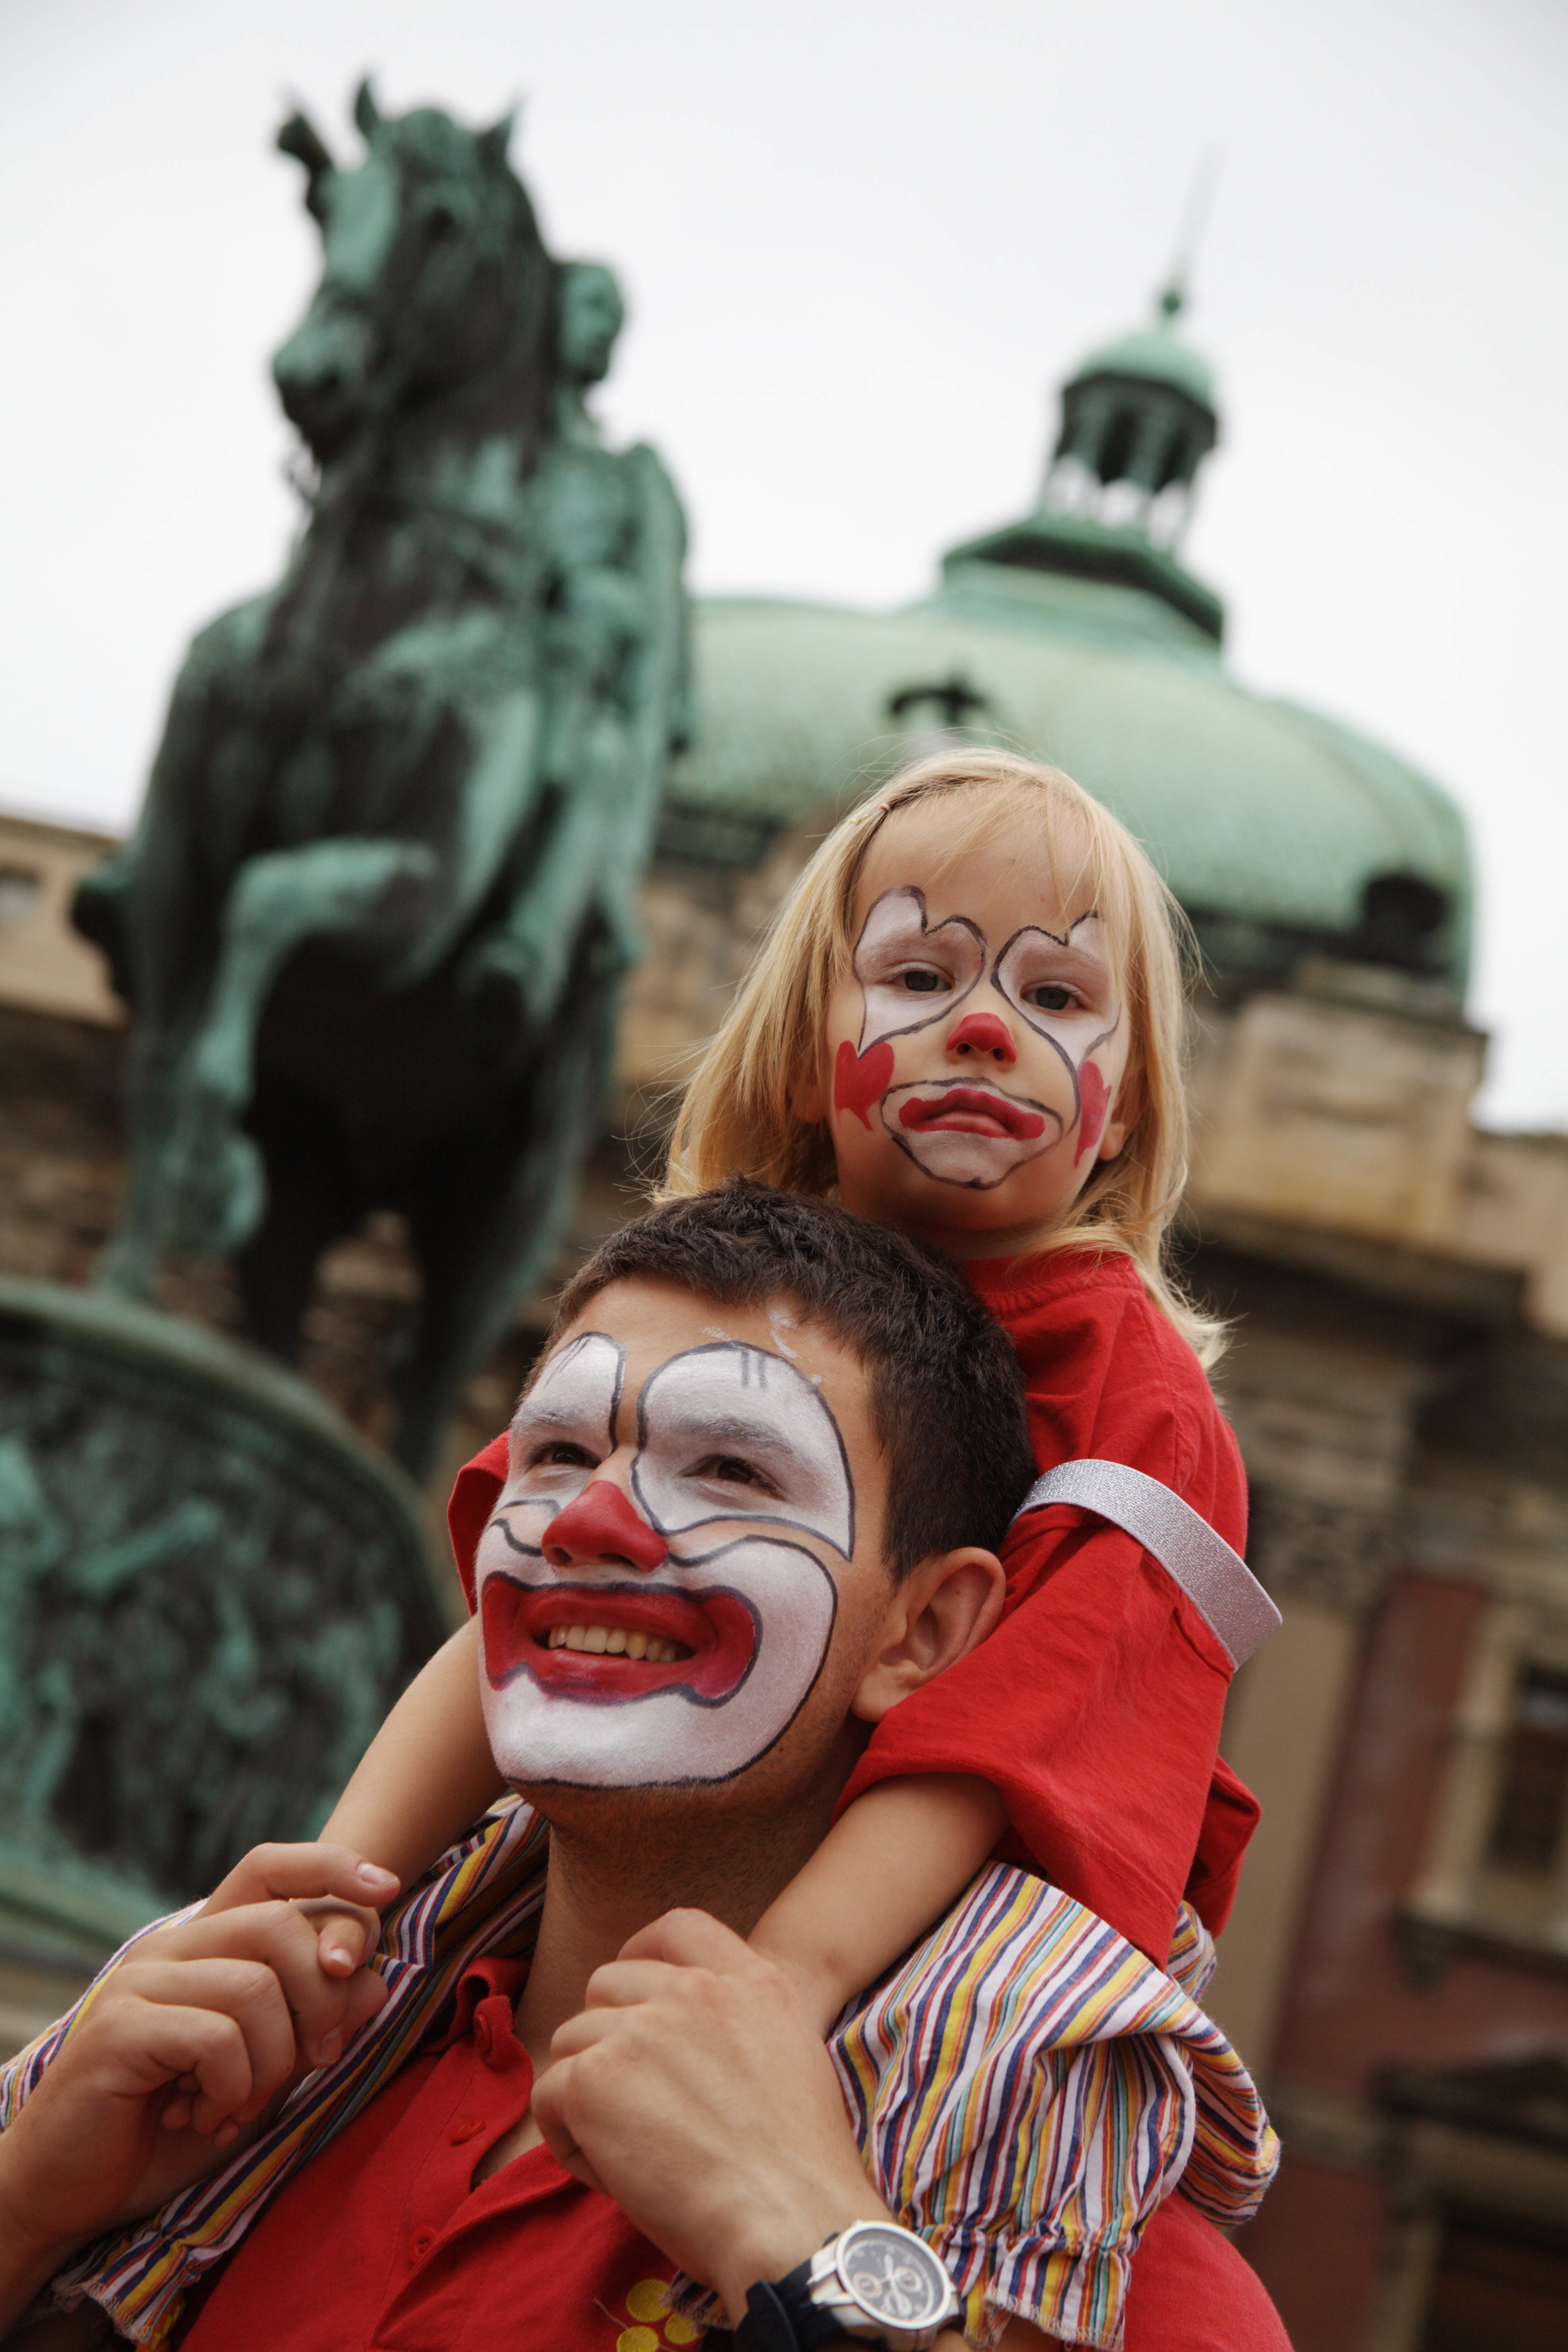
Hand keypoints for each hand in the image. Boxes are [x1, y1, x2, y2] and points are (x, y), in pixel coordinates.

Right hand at [0, 1845, 392, 2329]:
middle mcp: (170, 1946)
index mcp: (203, 1943)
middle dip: (323, 1999)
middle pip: (281, 1925)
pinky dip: (233, 2087)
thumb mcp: (263, 2075)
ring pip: (256, 1986)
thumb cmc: (169, 2130)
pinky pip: (217, 2037)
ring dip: (274, 2060)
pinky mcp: (119, 2027)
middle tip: (318, 2061)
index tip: (387, 1888)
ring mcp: (140, 1982)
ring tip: (244, 2104)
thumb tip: (377, 1979)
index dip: (330, 1868)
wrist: (72, 2189)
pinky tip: (208, 2117)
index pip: (268, 1866)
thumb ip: (314, 2028)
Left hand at [531, 1909, 889, 2321]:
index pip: (677, 1929)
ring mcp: (638, 2030)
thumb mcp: (794, 2057)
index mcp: (751, 1982)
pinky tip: (609, 2176)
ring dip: (587, 2095)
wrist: (788, 2220)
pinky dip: (568, 2140)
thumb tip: (689, 2042)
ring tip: (626, 2154)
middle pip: (609, 1986)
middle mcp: (692, 1992)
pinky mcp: (594, 2079)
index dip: (642, 1954)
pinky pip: (550, 2096)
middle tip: (633, 2107)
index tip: (631, 1996)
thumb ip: (742, 2023)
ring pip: (573, 2042)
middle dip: (607, 2040)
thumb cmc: (797, 2168)